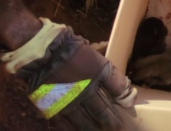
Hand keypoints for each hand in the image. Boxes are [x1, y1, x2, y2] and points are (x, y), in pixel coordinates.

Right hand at [1, 19, 137, 129]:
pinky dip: (71, 129)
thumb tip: (122, 85)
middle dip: (110, 120)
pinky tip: (76, 130)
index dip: (123, 99)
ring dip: (92, 127)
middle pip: (101, 111)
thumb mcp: (94, 54)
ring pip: (83, 121)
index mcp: (97, 75)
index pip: (116, 90)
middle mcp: (85, 92)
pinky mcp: (52, 108)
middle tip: (118, 127)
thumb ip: (109, 72)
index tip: (128, 106)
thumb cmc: (68, 48)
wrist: (42, 52)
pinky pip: (64, 124)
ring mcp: (68, 102)